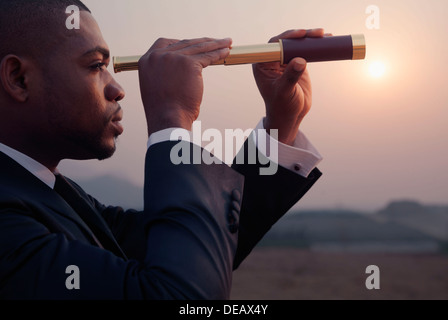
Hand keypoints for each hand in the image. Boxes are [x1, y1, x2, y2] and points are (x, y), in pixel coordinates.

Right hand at [138, 37, 231, 136]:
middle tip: (216, 41)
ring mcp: (174, 58)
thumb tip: (177, 69)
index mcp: (147, 60)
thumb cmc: (163, 110)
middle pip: (185, 43)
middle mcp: (158, 55)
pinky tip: (225, 52)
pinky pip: (207, 56)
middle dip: (203, 42)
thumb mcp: (155, 86)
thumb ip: (163, 73)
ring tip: (226, 43)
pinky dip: (218, 54)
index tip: (193, 43)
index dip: (181, 43)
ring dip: (215, 45)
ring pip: (199, 48)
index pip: (165, 43)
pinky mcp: (189, 64)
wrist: (167, 119)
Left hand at [253, 29, 324, 145]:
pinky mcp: (296, 64)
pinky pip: (306, 51)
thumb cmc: (282, 106)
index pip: (274, 45)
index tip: (301, 34)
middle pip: (288, 41)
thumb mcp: (285, 92)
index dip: (287, 36)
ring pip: (298, 45)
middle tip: (318, 33)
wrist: (290, 115)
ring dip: (311, 38)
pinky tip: (327, 41)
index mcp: (263, 65)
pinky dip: (316, 47)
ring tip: (325, 35)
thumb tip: (300, 61)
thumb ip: (290, 77)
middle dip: (303, 35)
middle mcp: (273, 60)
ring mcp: (285, 61)